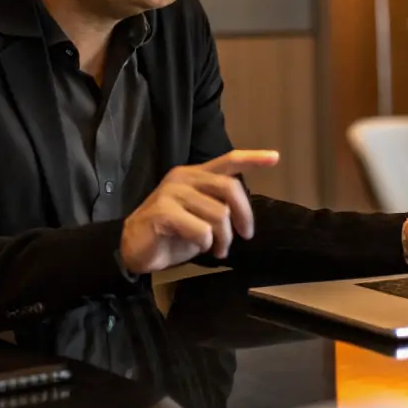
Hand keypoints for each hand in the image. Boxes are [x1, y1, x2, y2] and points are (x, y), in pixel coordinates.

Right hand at [120, 149, 279, 273]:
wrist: (132, 248)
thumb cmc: (170, 233)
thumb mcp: (200, 217)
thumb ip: (219, 208)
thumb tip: (242, 217)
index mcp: (195, 175)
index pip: (228, 160)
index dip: (252, 159)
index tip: (275, 158)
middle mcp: (184, 178)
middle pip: (230, 188)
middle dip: (244, 215)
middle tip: (244, 236)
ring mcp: (172, 193)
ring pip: (219, 214)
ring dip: (224, 238)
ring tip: (217, 250)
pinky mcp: (163, 212)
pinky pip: (201, 230)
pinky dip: (205, 244)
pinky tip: (198, 248)